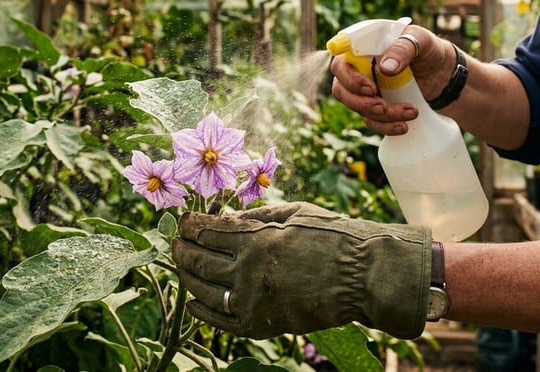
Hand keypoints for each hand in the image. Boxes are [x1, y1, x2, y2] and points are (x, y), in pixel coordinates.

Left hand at [171, 202, 431, 338]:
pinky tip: (193, 303)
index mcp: (257, 240)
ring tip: (181, 266)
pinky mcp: (262, 324)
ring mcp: (253, 301)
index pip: (207, 231)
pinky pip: (220, 321)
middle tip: (175, 242)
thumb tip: (223, 220)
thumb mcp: (293, 214)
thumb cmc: (333, 237)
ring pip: (203, 291)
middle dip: (181, 248)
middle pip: (198, 260)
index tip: (183, 221)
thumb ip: (254, 218)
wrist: (364, 276)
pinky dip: (201, 312)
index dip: (190, 225)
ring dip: (186, 276)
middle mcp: (249, 272)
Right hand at [330, 25, 453, 134]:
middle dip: (361, 102)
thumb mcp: (421, 40)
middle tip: (383, 106)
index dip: (349, 77)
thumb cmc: (428, 49)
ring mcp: (364, 89)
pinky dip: (386, 126)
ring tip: (410, 113)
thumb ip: (403, 48)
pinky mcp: (374, 105)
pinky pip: (371, 120)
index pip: (341, 62)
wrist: (442, 72)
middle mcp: (358, 69)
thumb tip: (386, 68)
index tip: (370, 88)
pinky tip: (403, 126)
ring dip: (380, 116)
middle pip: (341, 89)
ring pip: (357, 108)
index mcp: (363, 48)